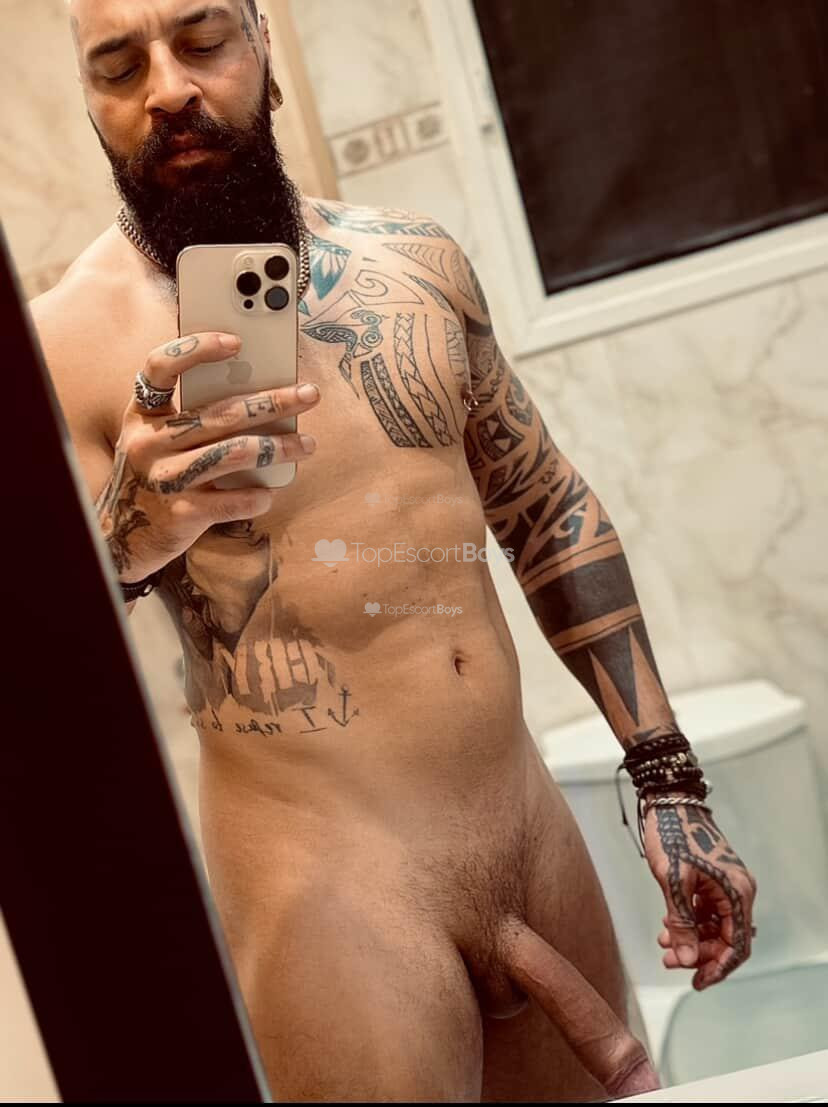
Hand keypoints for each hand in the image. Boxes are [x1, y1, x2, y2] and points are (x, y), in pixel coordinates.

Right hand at [95, 331, 319, 582]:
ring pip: (234, 453)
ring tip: (307, 445)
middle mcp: (149, 442)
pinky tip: (271, 492)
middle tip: (309, 395)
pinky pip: (232, 501)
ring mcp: (164, 478)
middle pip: (220, 413)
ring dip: (278, 448)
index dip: (196, 349)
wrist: (121, 537)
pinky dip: (258, 497)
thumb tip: (261, 396)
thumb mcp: (158, 440)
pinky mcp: (180, 514)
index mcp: (143, 414)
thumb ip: (193, 418)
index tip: (237, 342)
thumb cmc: (155, 476)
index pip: (160, 368)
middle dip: (272, 402)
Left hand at [643, 803, 756, 989]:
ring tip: (664, 945)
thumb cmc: (673, 834)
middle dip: (699, 953)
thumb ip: (681, 923)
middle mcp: (737, 890)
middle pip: (726, 938)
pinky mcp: (712, 879)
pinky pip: (706, 911)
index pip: (738, 944)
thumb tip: (688, 958)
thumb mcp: (673, 882)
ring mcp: (725, 884)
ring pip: (714, 926)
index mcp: (737, 891)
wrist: (667, 802)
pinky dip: (689, 922)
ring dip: (692, 938)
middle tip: (670, 961)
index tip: (697, 982)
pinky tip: (667, 925)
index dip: (718, 967)